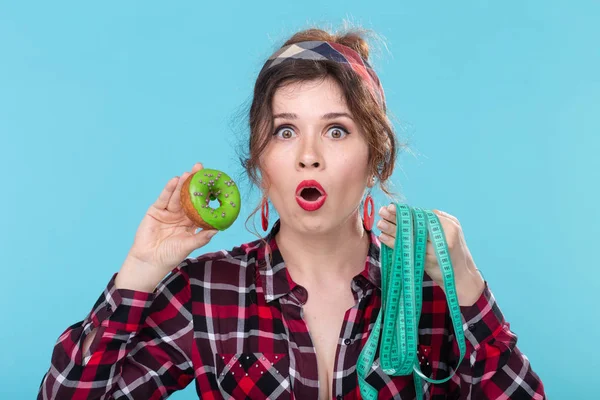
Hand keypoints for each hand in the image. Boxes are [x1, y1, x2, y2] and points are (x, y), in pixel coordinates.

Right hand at [117, 163, 218, 290]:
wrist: (150, 261)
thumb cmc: (171, 256)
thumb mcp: (189, 245)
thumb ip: (201, 237)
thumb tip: (217, 229)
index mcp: (191, 222)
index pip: (200, 205)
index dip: (206, 194)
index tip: (214, 182)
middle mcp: (180, 215)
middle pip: (188, 196)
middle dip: (194, 182)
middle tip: (200, 168)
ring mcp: (168, 212)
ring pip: (176, 195)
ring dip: (182, 184)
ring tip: (188, 173)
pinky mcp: (156, 211)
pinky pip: (163, 198)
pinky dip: (168, 190)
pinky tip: (174, 181)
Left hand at [376, 205, 484, 305]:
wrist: (463, 279)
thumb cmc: (451, 256)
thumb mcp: (448, 235)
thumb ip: (433, 224)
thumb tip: (408, 215)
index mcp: (450, 224)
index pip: (423, 215)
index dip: (406, 211)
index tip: (392, 207)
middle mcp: (446, 233)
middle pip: (416, 223)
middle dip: (397, 217)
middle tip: (382, 211)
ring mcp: (437, 247)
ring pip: (410, 235)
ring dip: (392, 229)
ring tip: (380, 223)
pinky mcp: (430, 260)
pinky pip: (408, 249)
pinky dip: (394, 243)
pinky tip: (383, 237)